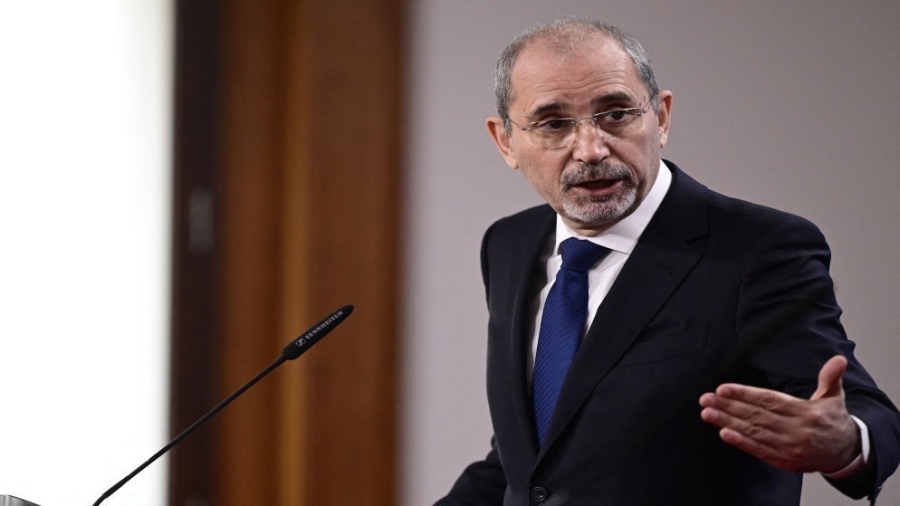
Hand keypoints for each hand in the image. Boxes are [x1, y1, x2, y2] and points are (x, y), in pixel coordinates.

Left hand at [699, 355, 860, 472]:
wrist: (845, 453)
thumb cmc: (833, 421)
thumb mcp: (834, 397)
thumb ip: (830, 378)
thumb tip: (838, 359)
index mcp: (806, 412)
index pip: (769, 401)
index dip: (745, 394)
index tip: (723, 389)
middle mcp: (796, 430)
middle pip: (756, 416)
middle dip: (728, 407)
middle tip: (706, 400)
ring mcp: (789, 447)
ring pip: (754, 432)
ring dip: (727, 423)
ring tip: (708, 414)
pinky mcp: (783, 460)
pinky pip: (759, 450)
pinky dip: (741, 442)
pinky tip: (724, 434)